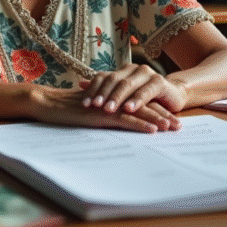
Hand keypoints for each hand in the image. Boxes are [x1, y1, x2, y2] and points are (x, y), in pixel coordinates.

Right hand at [28, 86, 179, 132]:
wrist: (47, 103)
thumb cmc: (66, 108)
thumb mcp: (90, 109)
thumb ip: (104, 110)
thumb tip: (115, 119)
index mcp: (113, 96)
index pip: (139, 102)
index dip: (156, 110)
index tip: (171, 120)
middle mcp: (114, 98)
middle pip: (144, 105)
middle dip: (163, 116)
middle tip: (179, 126)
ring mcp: (109, 104)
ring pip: (139, 111)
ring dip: (157, 120)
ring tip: (172, 129)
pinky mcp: (102, 113)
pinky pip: (125, 119)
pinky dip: (141, 124)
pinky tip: (153, 130)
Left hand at [79, 64, 188, 117]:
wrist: (173, 95)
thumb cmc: (146, 96)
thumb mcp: (124, 94)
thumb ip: (105, 87)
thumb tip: (81, 83)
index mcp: (123, 70)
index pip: (103, 77)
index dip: (93, 90)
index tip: (84, 104)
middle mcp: (134, 69)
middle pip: (114, 80)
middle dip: (103, 94)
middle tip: (93, 106)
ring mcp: (147, 74)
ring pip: (128, 85)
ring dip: (117, 98)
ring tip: (108, 109)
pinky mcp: (159, 82)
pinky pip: (145, 91)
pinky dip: (136, 100)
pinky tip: (129, 109)